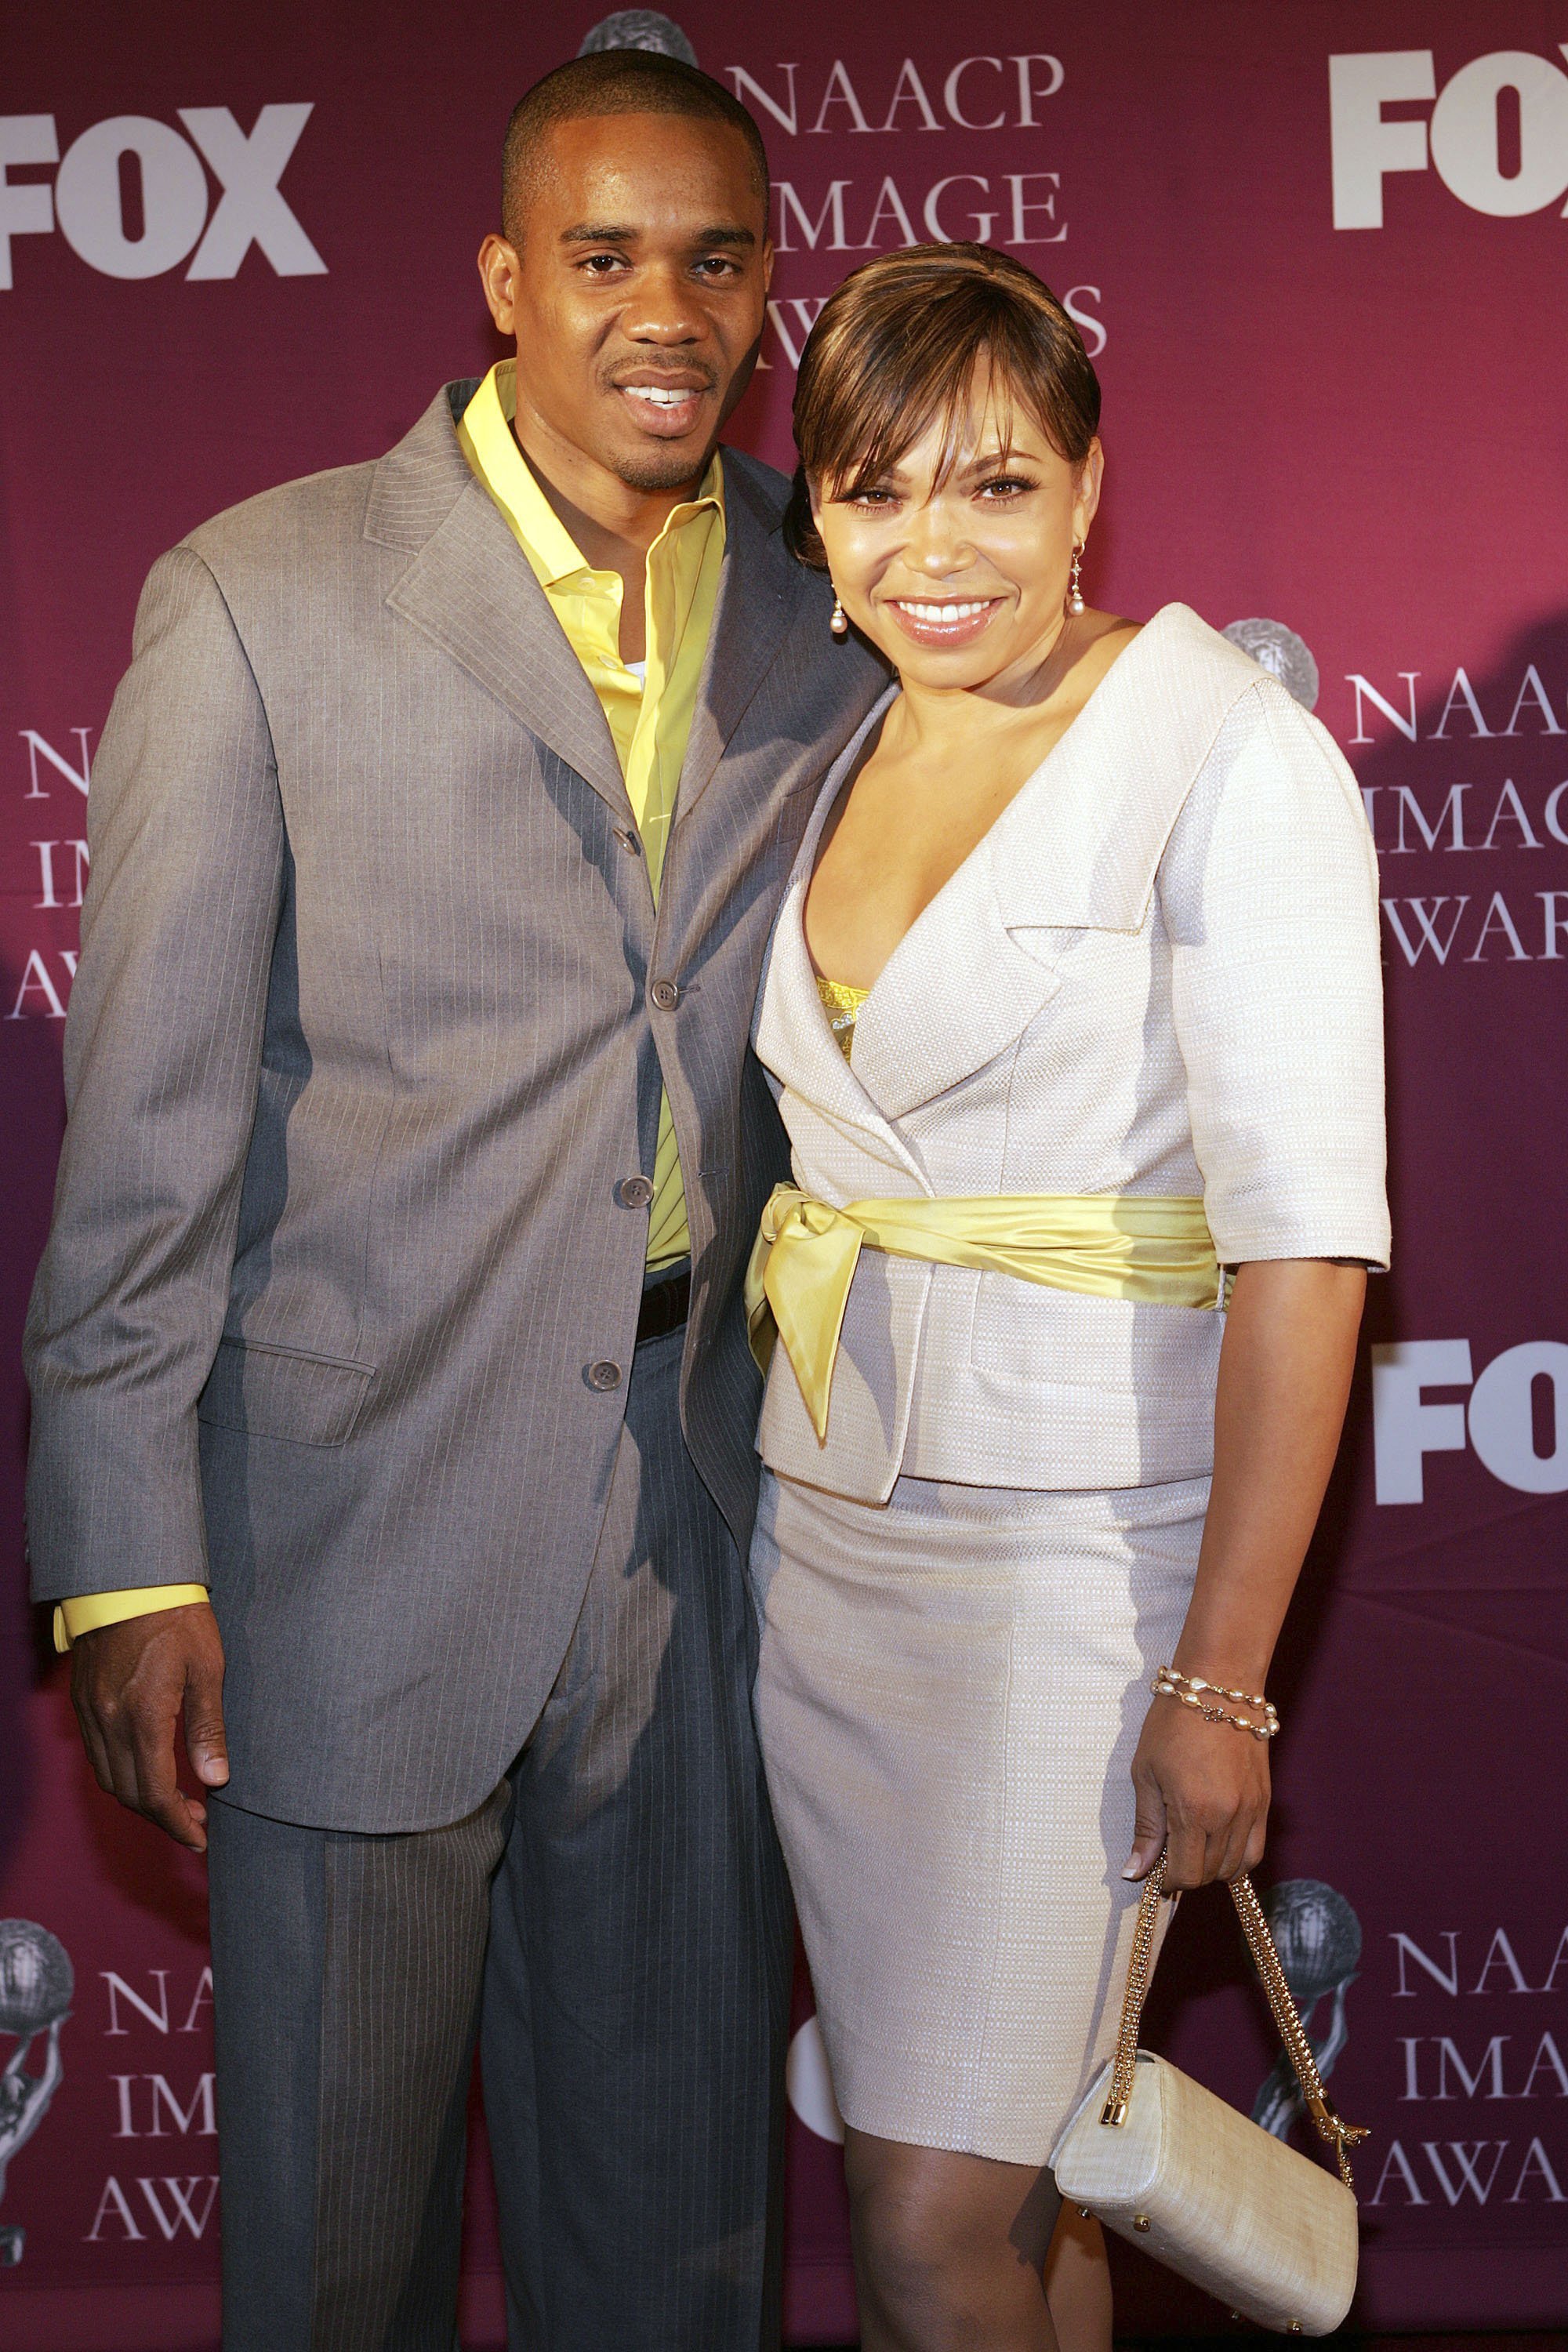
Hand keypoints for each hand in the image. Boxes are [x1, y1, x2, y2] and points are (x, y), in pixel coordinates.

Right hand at [70, 1605, 227, 1852]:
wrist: (130, 1580)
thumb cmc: (177, 1618)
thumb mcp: (208, 1669)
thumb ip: (208, 1728)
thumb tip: (215, 1779)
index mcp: (144, 1717)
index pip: (156, 1793)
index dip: (178, 1823)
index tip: (200, 1837)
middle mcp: (109, 1722)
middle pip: (130, 1794)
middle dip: (163, 1818)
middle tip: (196, 1823)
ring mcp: (91, 1713)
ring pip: (109, 1778)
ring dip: (141, 1799)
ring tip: (177, 1802)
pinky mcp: (83, 1701)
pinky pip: (97, 1755)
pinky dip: (122, 1774)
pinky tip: (148, 1769)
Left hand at [1124, 1694, 1268, 1889]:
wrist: (1218, 1686)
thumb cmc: (1173, 1724)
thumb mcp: (1146, 1773)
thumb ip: (1146, 1828)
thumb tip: (1135, 1872)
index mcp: (1194, 1811)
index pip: (1187, 1875)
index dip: (1168, 1881)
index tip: (1157, 1870)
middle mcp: (1228, 1817)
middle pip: (1211, 1875)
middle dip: (1188, 1873)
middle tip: (1171, 1851)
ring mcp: (1251, 1811)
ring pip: (1236, 1868)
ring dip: (1212, 1868)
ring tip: (1193, 1844)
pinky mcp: (1265, 1802)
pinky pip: (1255, 1849)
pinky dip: (1237, 1857)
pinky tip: (1218, 1841)